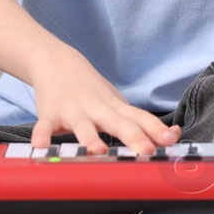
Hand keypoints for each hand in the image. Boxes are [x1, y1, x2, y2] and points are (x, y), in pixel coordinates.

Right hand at [28, 45, 180, 155]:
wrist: (56, 61)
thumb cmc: (92, 90)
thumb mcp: (118, 104)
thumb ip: (141, 123)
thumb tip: (173, 136)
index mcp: (116, 109)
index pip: (141, 119)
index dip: (157, 130)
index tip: (171, 141)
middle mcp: (98, 109)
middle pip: (119, 124)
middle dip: (134, 138)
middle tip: (147, 151)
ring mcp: (73, 111)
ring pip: (83, 126)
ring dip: (90, 138)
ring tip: (98, 151)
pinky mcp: (50, 114)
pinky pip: (45, 127)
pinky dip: (42, 136)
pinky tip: (41, 147)